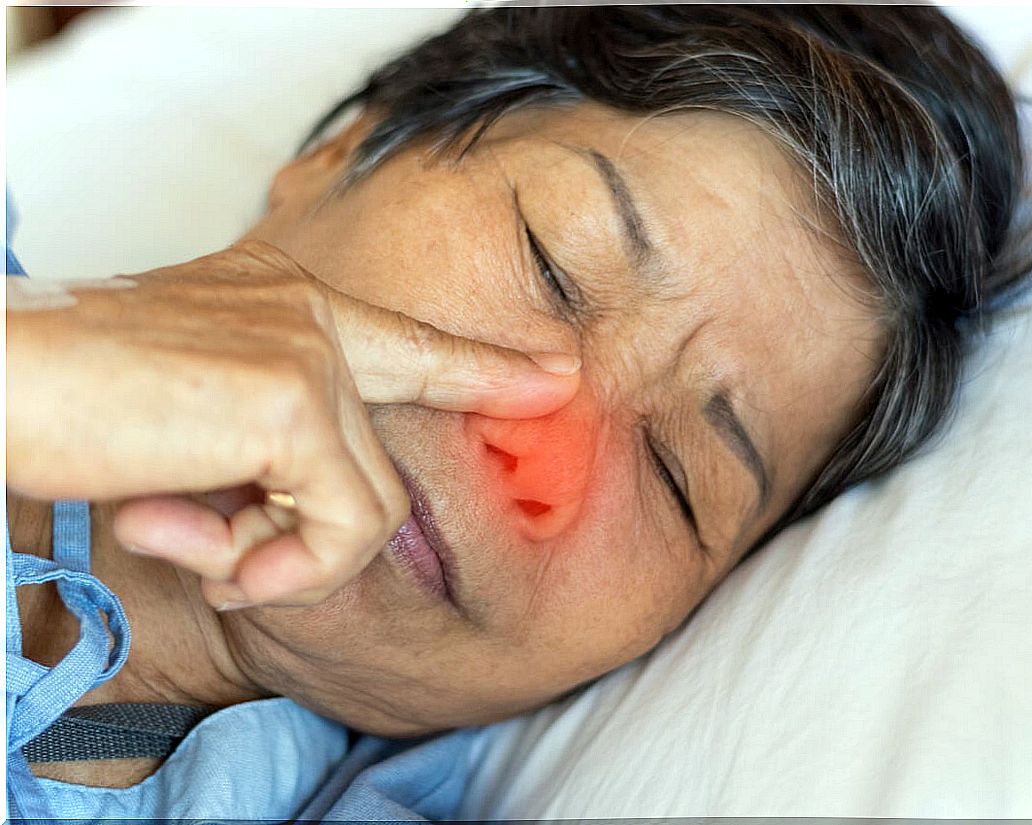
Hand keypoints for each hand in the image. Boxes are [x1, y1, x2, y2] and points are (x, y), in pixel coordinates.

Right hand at [6, 240, 579, 607]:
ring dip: (277, 557)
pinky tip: (203, 555)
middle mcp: (304, 308)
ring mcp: (306, 348)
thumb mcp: (181, 421)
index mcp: (278, 300)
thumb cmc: (63, 406)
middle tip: (258, 528)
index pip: (403, 336)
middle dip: (334, 515)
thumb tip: (295, 530)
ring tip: (186, 539)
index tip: (557, 373)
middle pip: (389, 448)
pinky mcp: (293, 399)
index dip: (483, 363)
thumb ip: (259, 454)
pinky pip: (341, 529)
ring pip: (368, 508)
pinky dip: (276, 569)